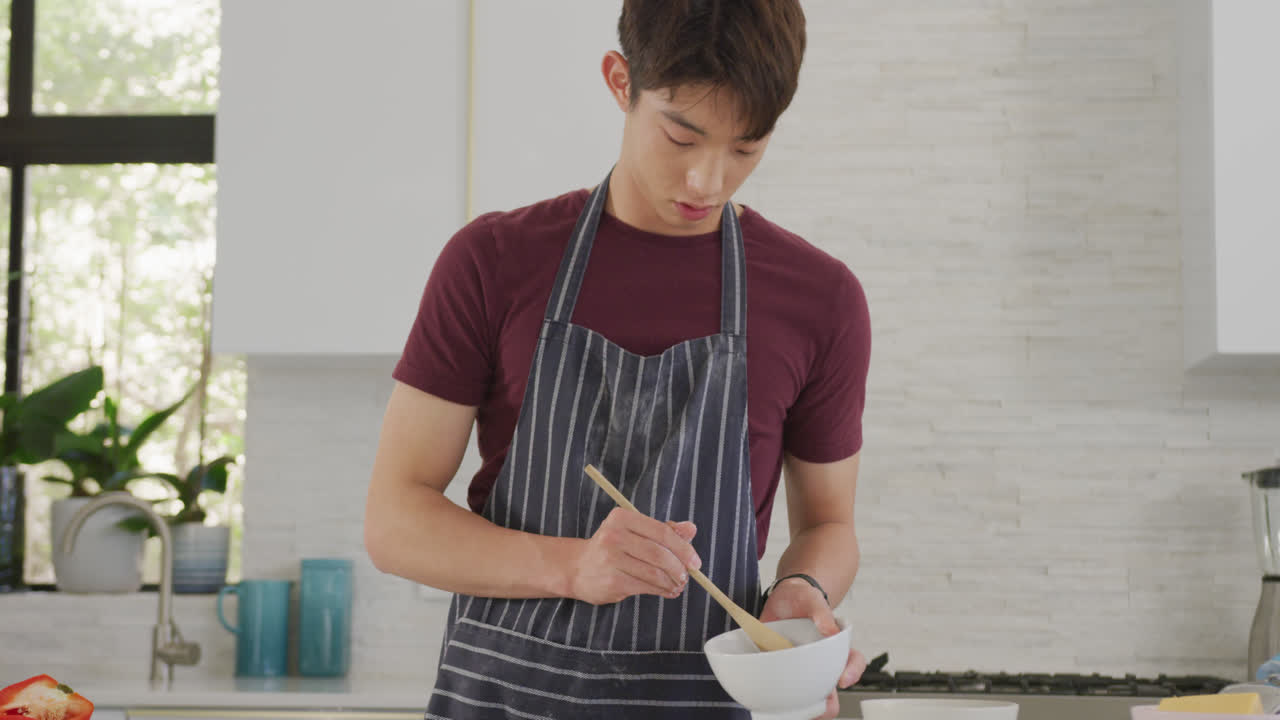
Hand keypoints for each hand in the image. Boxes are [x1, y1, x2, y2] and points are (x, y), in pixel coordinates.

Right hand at [569, 508, 701, 604]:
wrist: (577, 568)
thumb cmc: (612, 547)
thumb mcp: (634, 532)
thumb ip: (664, 530)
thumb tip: (691, 529)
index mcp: (622, 518)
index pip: (662, 532)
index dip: (683, 548)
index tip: (695, 561)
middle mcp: (614, 536)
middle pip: (659, 553)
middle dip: (679, 568)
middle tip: (687, 576)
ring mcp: (611, 559)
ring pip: (654, 573)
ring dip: (672, 582)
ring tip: (678, 585)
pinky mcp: (611, 581)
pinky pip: (645, 586)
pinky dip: (662, 590)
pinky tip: (667, 591)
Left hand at [760, 578, 866, 719]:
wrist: (779, 598)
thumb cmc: (801, 597)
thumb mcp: (811, 598)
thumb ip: (821, 611)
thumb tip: (831, 630)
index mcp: (836, 645)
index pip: (854, 662)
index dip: (852, 673)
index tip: (842, 680)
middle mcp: (822, 662)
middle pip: (833, 692)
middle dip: (826, 705)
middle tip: (815, 707)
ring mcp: (802, 669)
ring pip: (809, 698)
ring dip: (803, 707)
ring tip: (791, 709)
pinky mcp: (783, 672)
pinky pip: (784, 691)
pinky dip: (779, 699)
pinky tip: (771, 700)